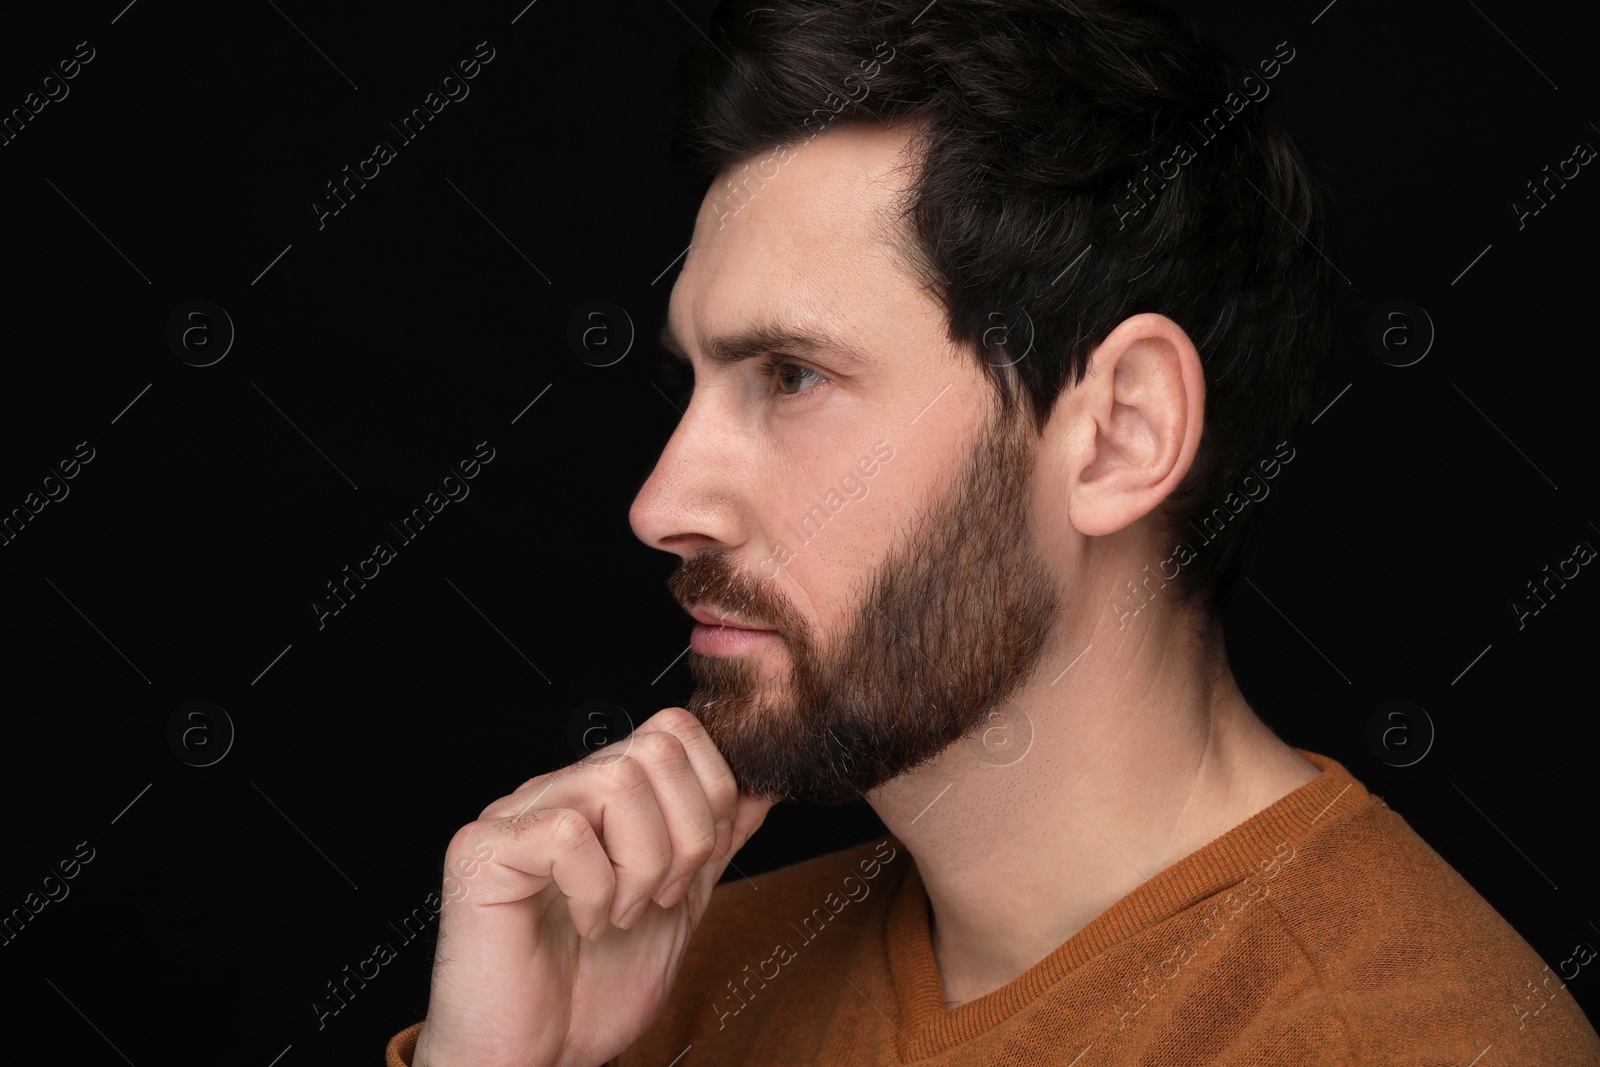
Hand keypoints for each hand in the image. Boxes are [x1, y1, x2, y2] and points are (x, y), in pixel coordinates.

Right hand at [412, 707, 772, 1066]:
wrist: (533, 1058)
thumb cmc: (590, 989)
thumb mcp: (678, 906)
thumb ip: (714, 843)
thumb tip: (760, 787)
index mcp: (602, 797)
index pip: (673, 729)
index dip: (710, 792)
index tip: (699, 866)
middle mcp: (560, 791)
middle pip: (655, 747)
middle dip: (686, 833)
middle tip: (662, 896)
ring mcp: (518, 814)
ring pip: (617, 782)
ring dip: (641, 863)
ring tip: (623, 912)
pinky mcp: (482, 850)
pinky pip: (565, 833)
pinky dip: (594, 889)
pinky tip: (587, 922)